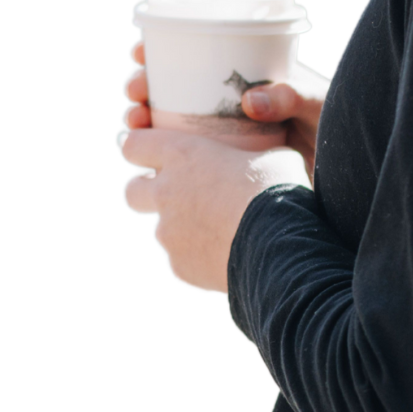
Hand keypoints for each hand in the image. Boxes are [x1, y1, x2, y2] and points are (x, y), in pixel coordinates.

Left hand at [121, 128, 269, 291]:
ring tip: (220, 231)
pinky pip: (184, 260)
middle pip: (132, 191)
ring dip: (183, 228)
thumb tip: (266, 156)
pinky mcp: (181, 266)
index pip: (134, 144)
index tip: (153, 153)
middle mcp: (166, 193)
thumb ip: (254, 154)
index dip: (141, 148)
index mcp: (182, 155)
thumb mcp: (274, 156)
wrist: (280, 245)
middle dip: (147, 192)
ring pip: (164, 230)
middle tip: (177, 194)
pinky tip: (229, 255)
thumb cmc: (278, 190)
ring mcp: (169, 233)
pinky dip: (200, 258)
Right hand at [125, 41, 325, 177]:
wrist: (349, 182)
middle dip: (144, 88)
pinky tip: (149, 161)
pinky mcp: (225, 173)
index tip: (141, 52)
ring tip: (135, 122)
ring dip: (145, 122)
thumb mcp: (319, 104)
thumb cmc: (340, 130)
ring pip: (172, 128)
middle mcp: (229, 108)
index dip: (162, 52)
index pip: (197, 56)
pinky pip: (188, 165)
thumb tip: (249, 101)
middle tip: (135, 93)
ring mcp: (225, 141)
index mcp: (247, 79)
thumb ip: (292, 95)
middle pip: (173, 92)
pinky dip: (164, 160)